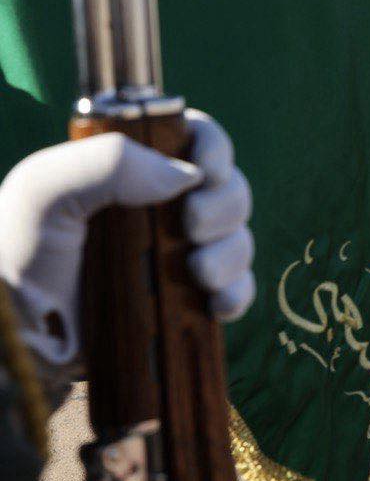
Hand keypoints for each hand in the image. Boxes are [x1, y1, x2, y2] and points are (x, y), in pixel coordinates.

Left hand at [0, 109, 254, 364]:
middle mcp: (160, 210)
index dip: (213, 149)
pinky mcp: (186, 303)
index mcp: (129, 173)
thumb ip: (108, 163)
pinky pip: (236, 291)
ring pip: (237, 240)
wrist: (15, 342)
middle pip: (228, 189)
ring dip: (230, 253)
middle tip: (193, 226)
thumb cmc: (15, 259)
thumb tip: (187, 175)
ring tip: (198, 271)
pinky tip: (215, 302)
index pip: (193, 139)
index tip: (205, 171)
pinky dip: (236, 294)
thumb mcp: (44, 192)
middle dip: (223, 205)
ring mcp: (176, 258)